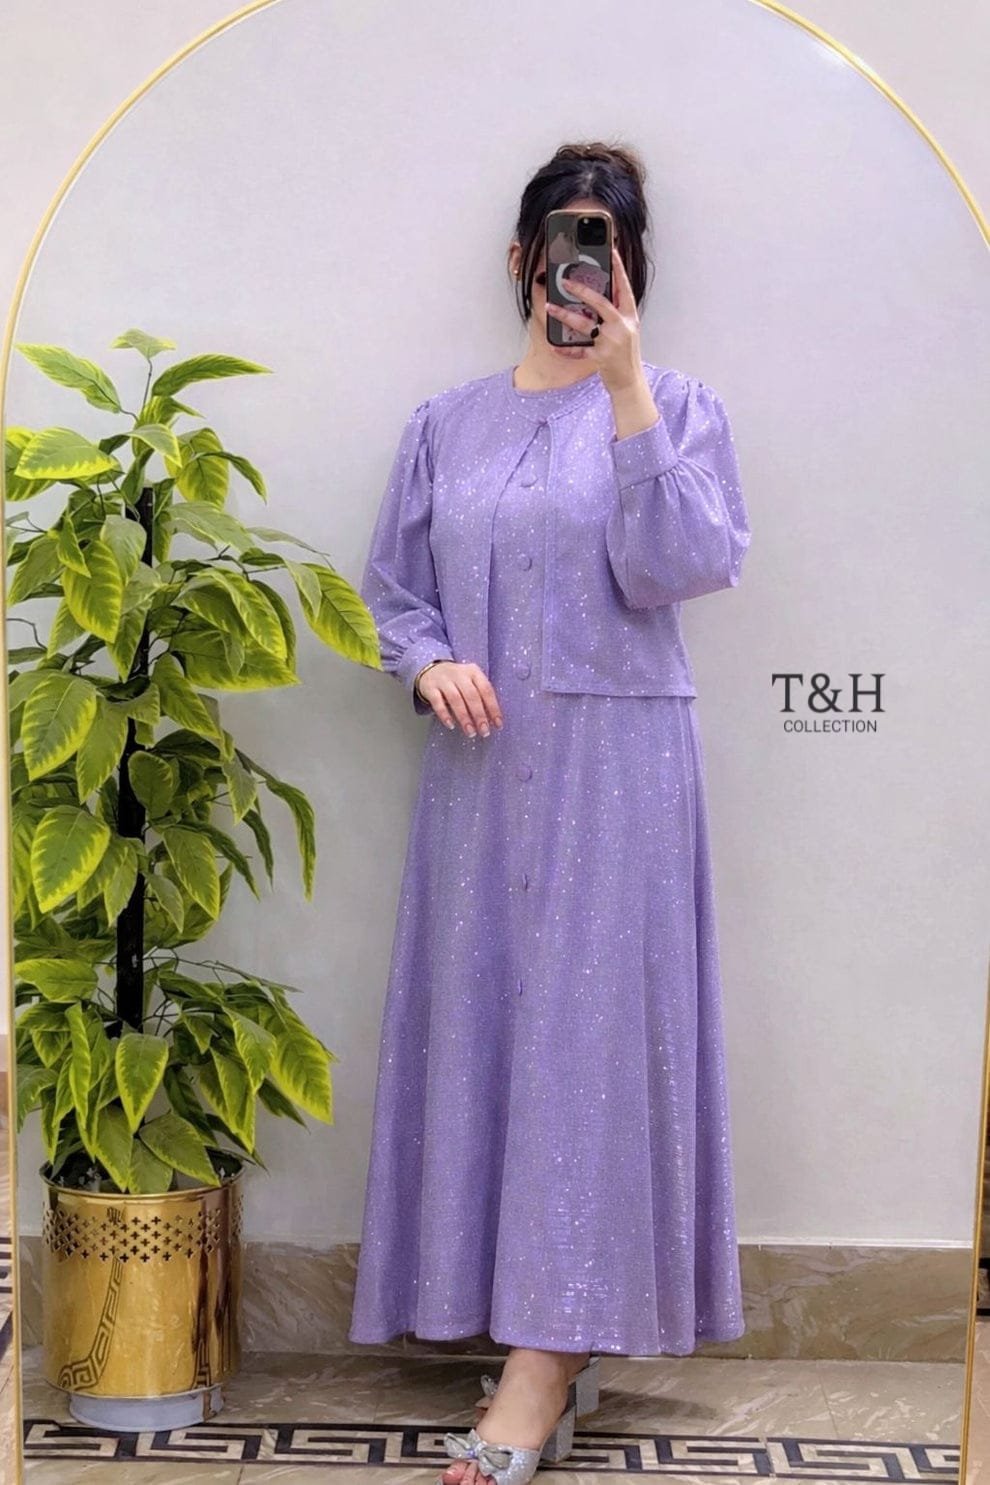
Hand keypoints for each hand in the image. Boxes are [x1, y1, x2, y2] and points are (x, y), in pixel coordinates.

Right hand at [416, 660, 502, 736]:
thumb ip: (481, 698)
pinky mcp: (430, 688)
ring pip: (455, 699)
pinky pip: (437, 702)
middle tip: (484, 731)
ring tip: (470, 732)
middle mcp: (459, 674)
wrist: (431, 670)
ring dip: (464, 717)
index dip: (493, 708)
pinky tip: (451, 725)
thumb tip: (492, 721)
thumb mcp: (471, 683)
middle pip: (471, 695)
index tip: (498, 725)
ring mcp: (444, 680)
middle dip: (479, 715)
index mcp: (474, 672)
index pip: (486, 690)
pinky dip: (444, 714)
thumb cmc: (457, 681)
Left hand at [544, 244, 643, 392]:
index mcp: (630, 317)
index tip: (612, 251)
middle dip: (582, 290)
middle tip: (565, 281)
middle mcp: (622, 327)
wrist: (630, 383)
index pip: (624, 287)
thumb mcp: (626, 330)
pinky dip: (565, 349)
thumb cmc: (625, 356)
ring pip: (584, 323)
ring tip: (550, 307)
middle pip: (600, 302)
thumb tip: (595, 295)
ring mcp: (611, 342)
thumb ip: (615, 314)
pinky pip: (578, 351)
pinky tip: (554, 345)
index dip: (618, 268)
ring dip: (565, 314)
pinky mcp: (600, 357)